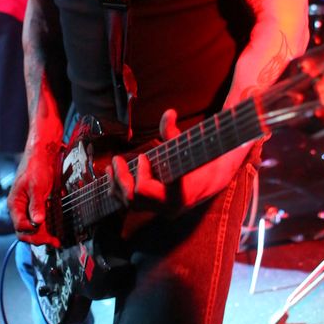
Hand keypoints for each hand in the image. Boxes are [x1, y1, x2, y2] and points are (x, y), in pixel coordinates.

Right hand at [7, 148, 60, 245]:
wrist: (42, 155)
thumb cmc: (36, 167)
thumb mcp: (36, 186)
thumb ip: (36, 204)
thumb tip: (37, 222)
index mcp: (14, 205)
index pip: (20, 226)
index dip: (33, 232)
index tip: (46, 234)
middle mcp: (19, 209)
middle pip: (24, 231)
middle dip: (37, 238)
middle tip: (53, 242)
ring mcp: (27, 209)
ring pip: (32, 229)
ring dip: (42, 236)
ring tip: (56, 241)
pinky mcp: (36, 206)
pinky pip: (38, 222)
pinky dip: (45, 229)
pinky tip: (54, 233)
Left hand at [108, 107, 260, 210]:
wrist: (211, 179)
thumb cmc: (199, 159)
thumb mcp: (186, 144)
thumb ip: (173, 131)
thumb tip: (169, 112)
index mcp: (180, 194)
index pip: (148, 189)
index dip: (142, 172)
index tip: (144, 156)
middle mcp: (169, 207)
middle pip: (135, 197)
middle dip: (122, 177)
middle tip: (118, 159)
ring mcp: (161, 210)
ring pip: (129, 203)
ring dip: (116, 184)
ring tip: (111, 166)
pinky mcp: (154, 208)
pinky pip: (130, 204)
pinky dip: (119, 189)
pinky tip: (113, 174)